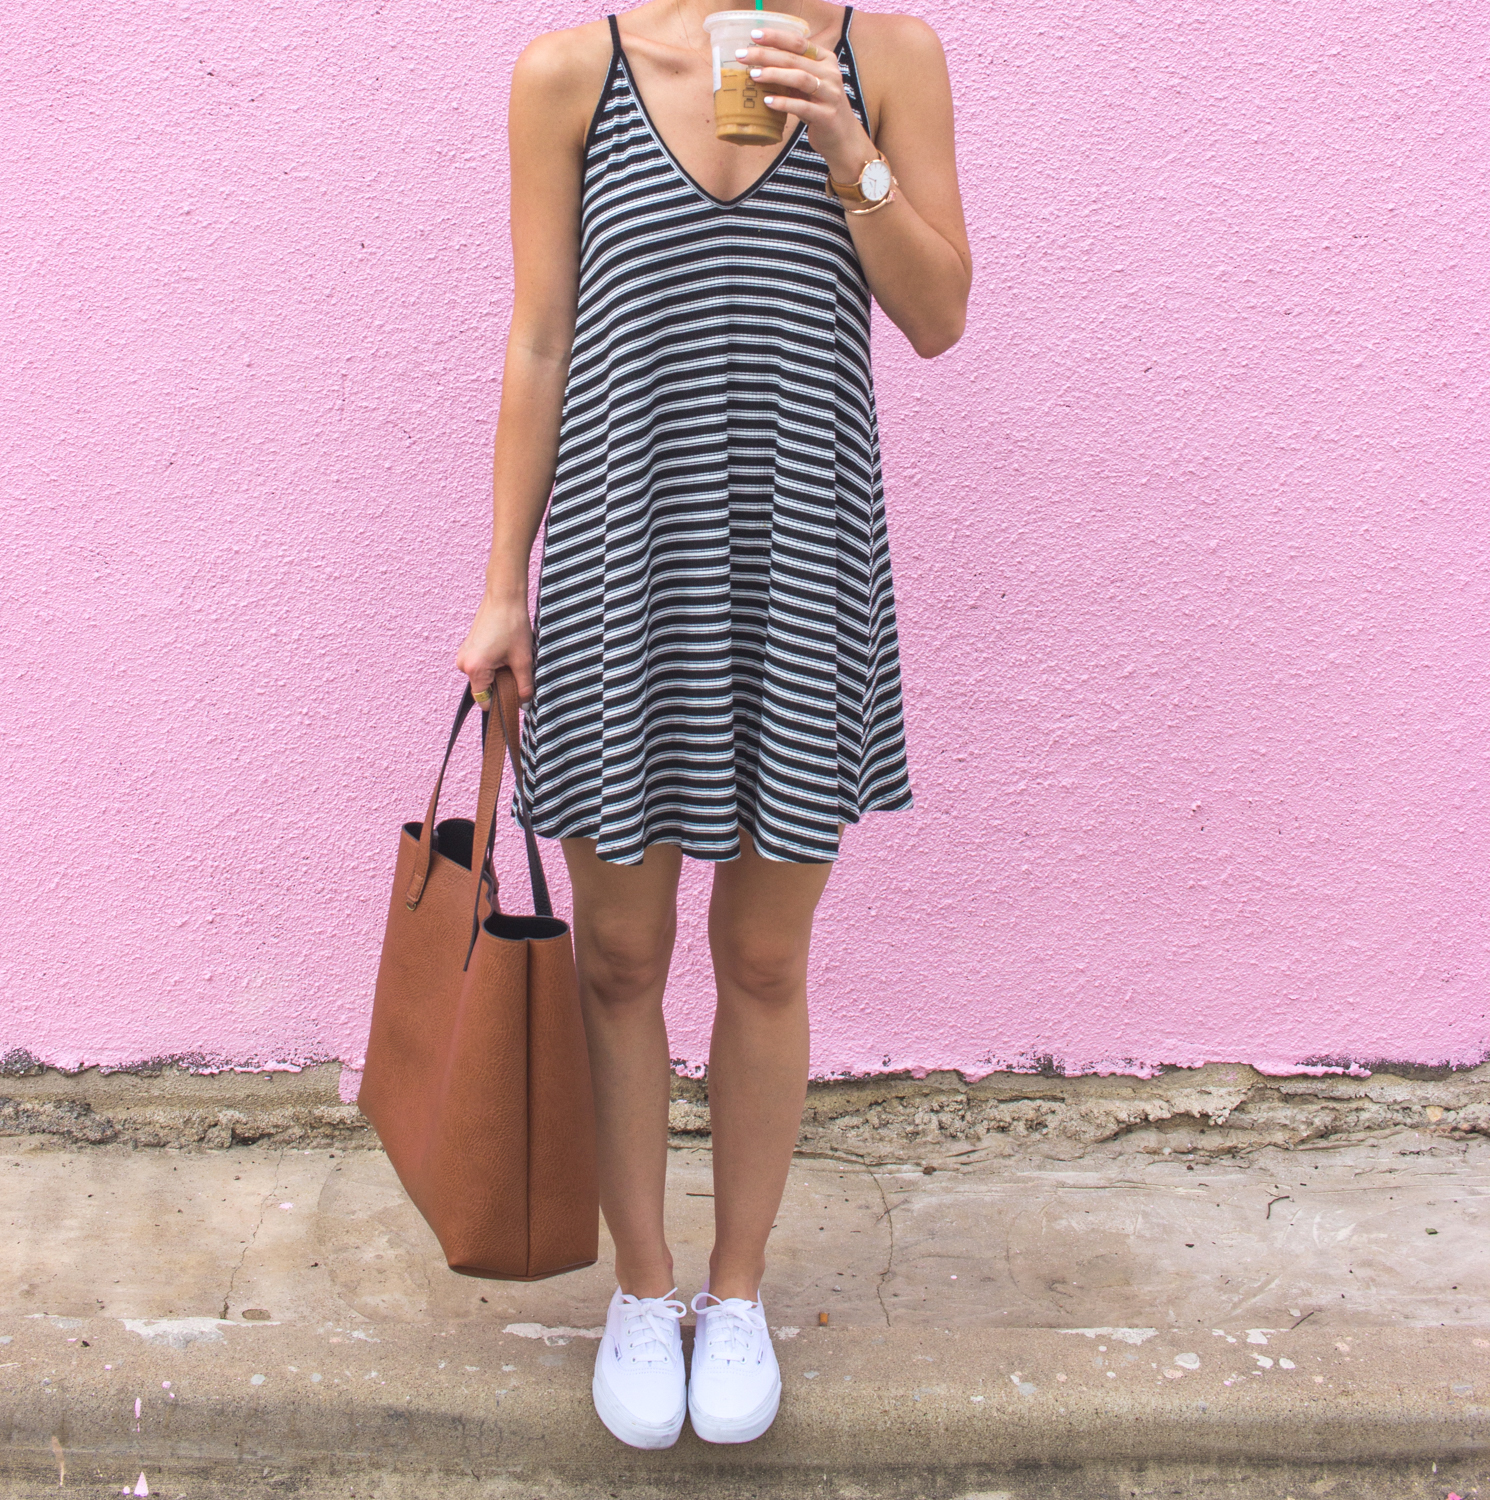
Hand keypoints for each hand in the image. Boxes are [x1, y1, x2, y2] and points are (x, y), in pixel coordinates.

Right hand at [456, 591, 534, 704]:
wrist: (504, 597)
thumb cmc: (512, 625)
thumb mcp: (523, 659)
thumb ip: (524, 685)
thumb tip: (524, 703)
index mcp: (474, 668)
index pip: (484, 701)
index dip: (501, 702)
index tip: (515, 696)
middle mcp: (463, 663)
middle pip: (484, 689)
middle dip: (501, 685)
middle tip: (516, 669)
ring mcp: (463, 654)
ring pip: (483, 677)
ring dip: (498, 674)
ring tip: (510, 657)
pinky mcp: (467, 648)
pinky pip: (480, 666)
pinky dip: (493, 664)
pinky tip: (504, 651)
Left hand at [733, 27, 875, 184]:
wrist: (843, 138)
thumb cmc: (820, 108)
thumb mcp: (808, 86)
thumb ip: (792, 72)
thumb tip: (759, 61)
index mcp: (825, 59)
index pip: (798, 42)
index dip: (776, 37)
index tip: (754, 34)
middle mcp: (830, 73)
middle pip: (794, 59)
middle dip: (766, 55)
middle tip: (743, 55)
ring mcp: (830, 94)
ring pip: (799, 78)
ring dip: (774, 75)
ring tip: (753, 75)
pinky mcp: (826, 116)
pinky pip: (801, 106)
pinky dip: (783, 103)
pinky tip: (767, 102)